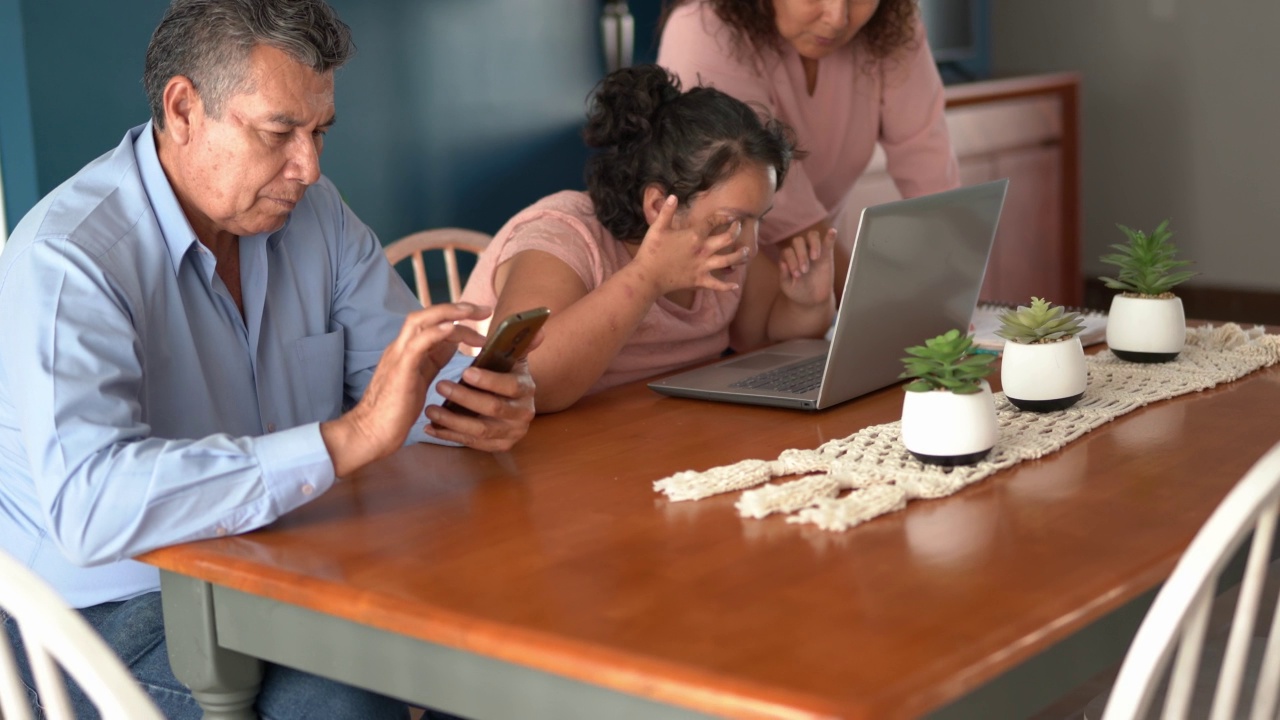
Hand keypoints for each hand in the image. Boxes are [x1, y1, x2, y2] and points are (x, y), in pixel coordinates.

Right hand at [321, 303, 492, 476]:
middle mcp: (401, 347)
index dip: (457, 318)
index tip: (481, 320)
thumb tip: (453, 346)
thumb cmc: (395, 412)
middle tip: (484, 310)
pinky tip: (453, 328)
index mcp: (407, 350)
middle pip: (427, 314)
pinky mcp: (400, 370)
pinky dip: (435, 333)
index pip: (432, 324)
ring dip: (450, 314)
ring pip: (421, 321)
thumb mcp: (420, 380)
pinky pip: (418, 344)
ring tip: (474, 313)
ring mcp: (398, 356)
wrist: (370, 433)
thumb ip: (432, 361)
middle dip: (457, 308)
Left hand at [423, 335, 540, 450]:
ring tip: (430, 410)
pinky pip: (472, 444)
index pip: (510, 386)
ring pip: (480, 430)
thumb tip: (538, 330)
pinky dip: (450, 436)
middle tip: (440, 386)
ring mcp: (511, 433)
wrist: (513, 405)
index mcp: (527, 389)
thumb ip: (521, 344)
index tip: (465, 371)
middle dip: (464, 398)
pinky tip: (431, 428)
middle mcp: (523, 414)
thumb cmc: (505, 377)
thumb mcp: (514, 361)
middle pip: (493, 408)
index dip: (488, 380)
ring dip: (452, 420)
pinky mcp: (498, 447)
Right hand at [633, 195, 747, 295]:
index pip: (714, 222)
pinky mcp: (699, 281)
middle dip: (736, 231)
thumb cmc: (651, 251)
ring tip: (747, 252)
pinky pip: (717, 284)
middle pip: (728, 239)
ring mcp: (703, 267)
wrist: (647, 276)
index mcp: (694, 236)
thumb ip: (667, 211)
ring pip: (729, 260)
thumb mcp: (657, 228)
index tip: (730, 215)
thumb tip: (674, 196)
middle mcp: (703, 250)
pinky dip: (727, 286)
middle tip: (739, 227)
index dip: (724, 217)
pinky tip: (735, 285)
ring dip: (740, 256)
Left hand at [777, 228, 836, 307]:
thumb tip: (782, 263)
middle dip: (801, 254)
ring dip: (813, 244)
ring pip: (812, 236)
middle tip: (805, 270)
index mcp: (788, 257)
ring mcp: (813, 250)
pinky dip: (830, 236)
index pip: (788, 251)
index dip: (792, 261)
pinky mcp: (827, 254)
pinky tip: (832, 232)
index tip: (798, 275)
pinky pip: (828, 241)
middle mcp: (800, 251)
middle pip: (798, 241)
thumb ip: (784, 275)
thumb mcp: (787, 287)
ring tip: (815, 258)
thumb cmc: (798, 291)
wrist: (813, 300)